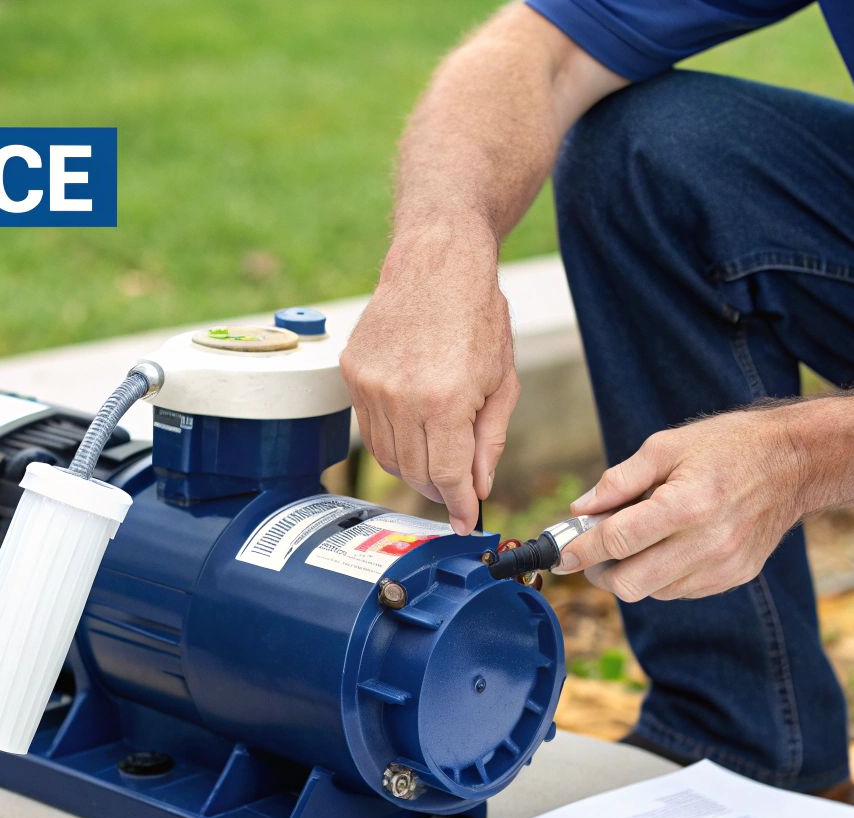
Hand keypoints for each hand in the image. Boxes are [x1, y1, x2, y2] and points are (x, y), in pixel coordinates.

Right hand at [341, 228, 517, 534]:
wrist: (436, 260)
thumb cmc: (478, 314)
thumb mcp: (502, 380)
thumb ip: (490, 440)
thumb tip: (478, 486)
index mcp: (445, 400)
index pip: (447, 476)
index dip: (459, 504)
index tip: (465, 521)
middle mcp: (401, 397)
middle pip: (414, 473)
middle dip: (439, 489)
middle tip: (456, 490)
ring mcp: (370, 385)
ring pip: (387, 457)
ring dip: (413, 467)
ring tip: (436, 455)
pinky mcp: (351, 373)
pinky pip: (369, 428)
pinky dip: (392, 438)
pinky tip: (413, 424)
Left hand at [555, 409, 810, 600]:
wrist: (793, 462)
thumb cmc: (727, 447)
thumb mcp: (666, 446)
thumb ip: (619, 480)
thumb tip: (580, 510)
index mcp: (687, 504)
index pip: (618, 541)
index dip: (581, 549)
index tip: (560, 554)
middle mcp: (708, 543)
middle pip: (630, 583)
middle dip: (600, 571)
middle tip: (591, 552)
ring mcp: (724, 566)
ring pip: (653, 592)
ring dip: (631, 574)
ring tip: (635, 541)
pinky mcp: (735, 577)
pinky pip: (679, 591)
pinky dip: (660, 576)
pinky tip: (666, 547)